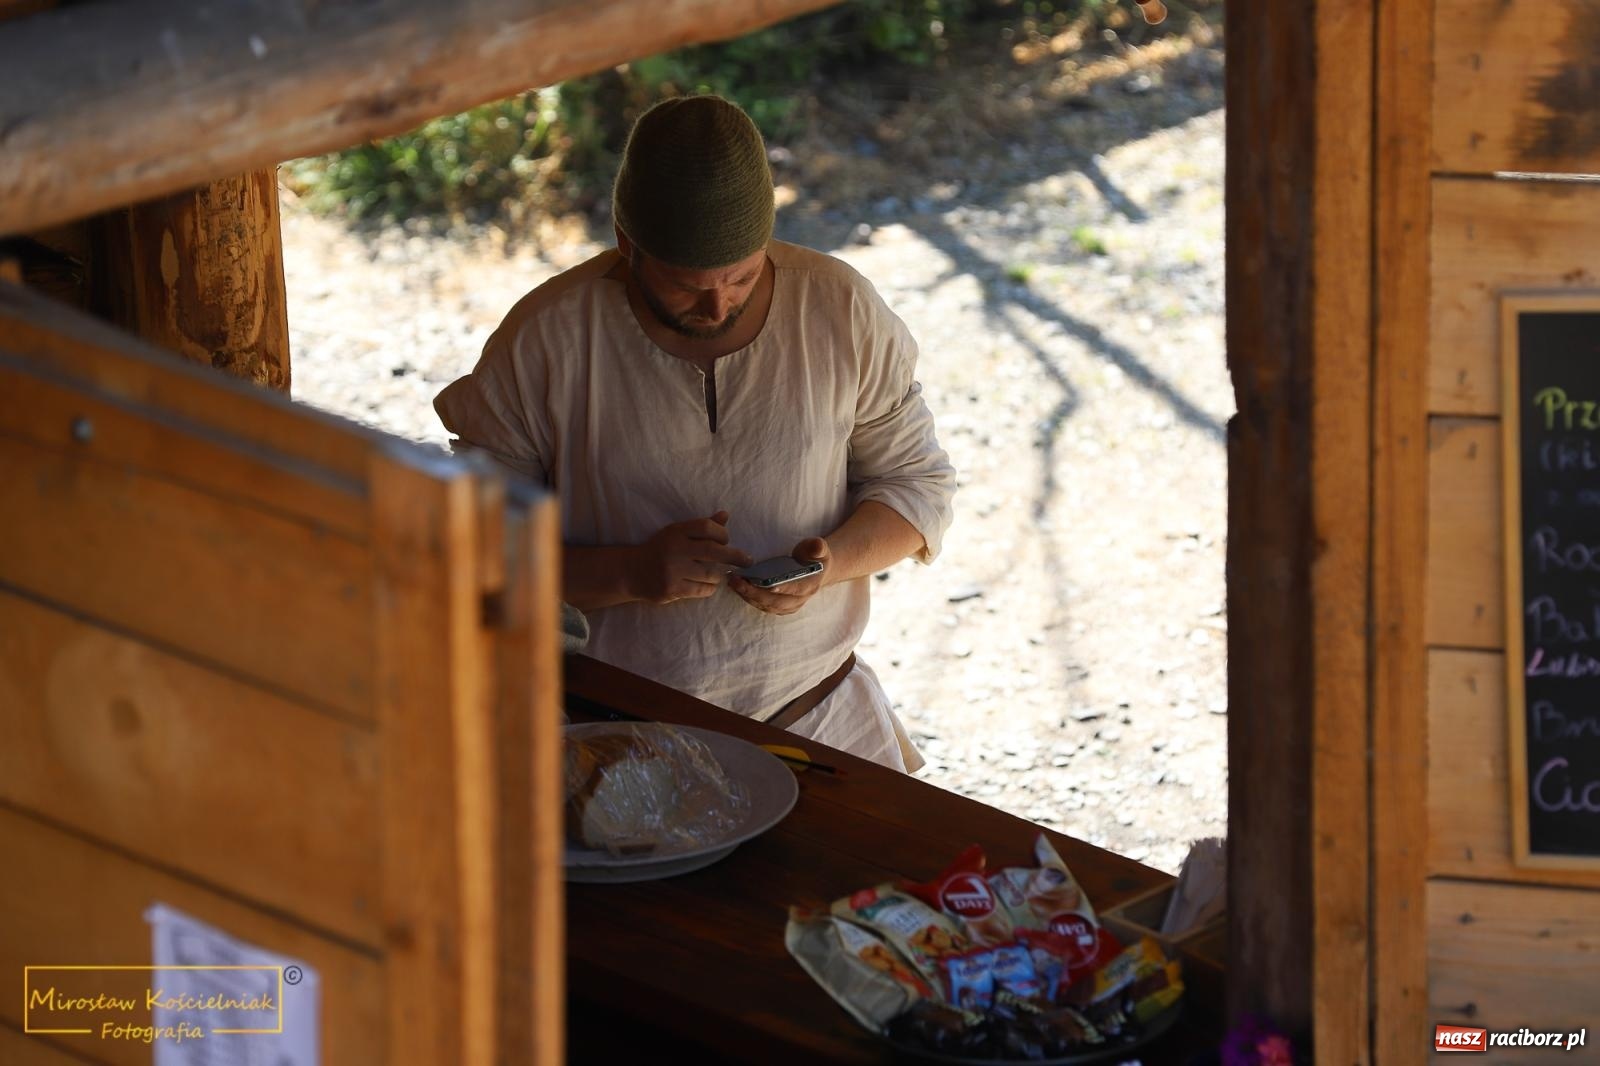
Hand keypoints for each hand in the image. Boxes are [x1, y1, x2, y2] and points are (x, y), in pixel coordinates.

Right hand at [628, 510, 752, 604]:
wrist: (631, 572)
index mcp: (676, 532)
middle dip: (736, 556)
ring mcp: (672, 570)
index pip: (707, 528)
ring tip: (715, 573)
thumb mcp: (677, 533)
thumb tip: (725, 515)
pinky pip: (703, 590)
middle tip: (748, 561)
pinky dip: (709, 587)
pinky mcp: (672, 589)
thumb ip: (701, 527)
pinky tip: (706, 584)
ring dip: (718, 575)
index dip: (722, 534)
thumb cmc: (660, 550)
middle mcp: (674, 549)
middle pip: (714, 551)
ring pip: (711, 573)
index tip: (727, 540)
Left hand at [730, 536, 829, 615]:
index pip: (795, 589)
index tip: (768, 585)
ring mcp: (788, 606)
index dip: (782, 588)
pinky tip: (737, 587)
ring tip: (733, 582)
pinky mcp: (779, 608)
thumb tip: (817, 546)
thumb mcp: (819, 549)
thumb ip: (817, 547)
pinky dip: (749, 598)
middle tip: (737, 581)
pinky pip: (762, 606)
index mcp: (810, 585)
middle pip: (776, 601)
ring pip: (767, 606)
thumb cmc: (814, 557)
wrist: (815, 571)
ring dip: (748, 596)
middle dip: (755, 592)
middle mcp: (799, 600)